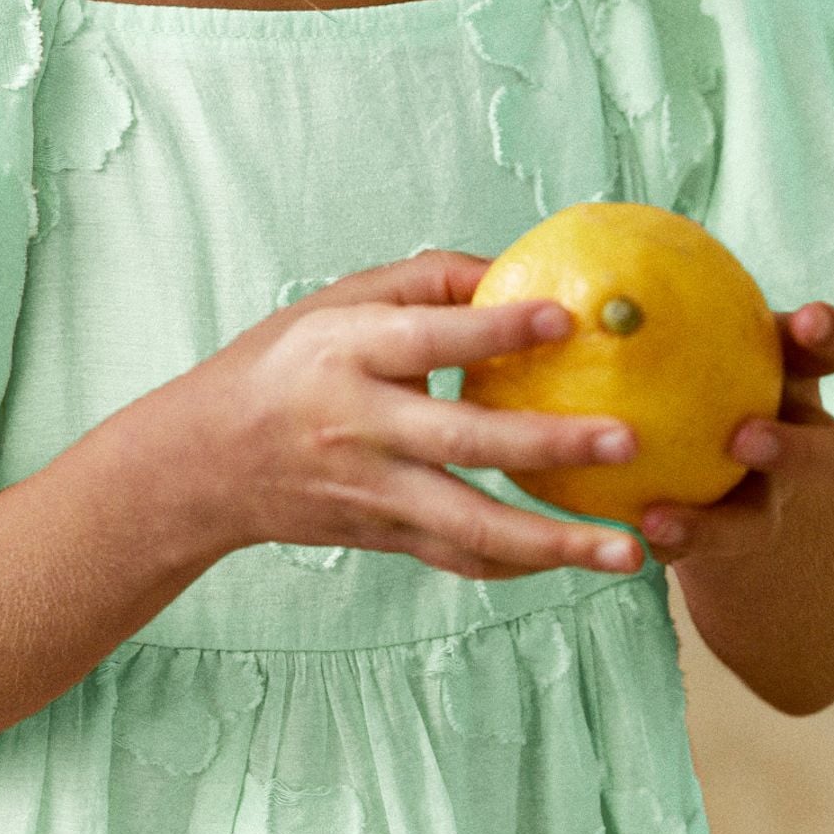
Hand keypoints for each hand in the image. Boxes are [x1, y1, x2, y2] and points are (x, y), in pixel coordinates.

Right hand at [164, 249, 648, 583]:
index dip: (494, 327)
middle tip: (626, 440)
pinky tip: (578, 559)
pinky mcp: (384, 536)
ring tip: (628, 550)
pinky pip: (461, 559)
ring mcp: (374, 491)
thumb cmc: (283, 364)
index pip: (427, 337)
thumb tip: (514, 270)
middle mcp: (360, 425)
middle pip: (463, 440)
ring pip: (471, 526)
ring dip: (554, 542)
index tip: (565, 316)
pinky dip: (522, 564)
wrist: (206, 463)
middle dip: (550, 444)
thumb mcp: (335, 303)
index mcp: (348, 351)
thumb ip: (424, 281)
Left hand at [637, 302, 833, 568]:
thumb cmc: (679, 354)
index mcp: (793, 374)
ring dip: (717, 524)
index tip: (807, 320)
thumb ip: (652, 297)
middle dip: (796, 448)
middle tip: (742, 438)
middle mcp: (795, 440)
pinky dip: (661, 542)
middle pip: (832, 453)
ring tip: (657, 518)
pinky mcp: (721, 541)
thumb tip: (584, 237)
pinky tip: (617, 535)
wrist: (686, 446)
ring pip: (760, 522)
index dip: (831, 334)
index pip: (833, 348)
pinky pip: (696, 552)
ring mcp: (764, 499)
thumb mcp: (678, 323)